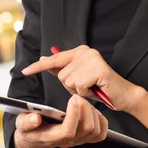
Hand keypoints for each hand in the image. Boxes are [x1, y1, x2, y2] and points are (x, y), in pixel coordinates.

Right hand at [14, 95, 108, 147]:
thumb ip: (25, 122)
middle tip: (77, 96)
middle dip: (85, 109)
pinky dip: (101, 120)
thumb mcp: (21, 123)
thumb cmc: (29, 128)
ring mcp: (77, 141)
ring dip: (92, 112)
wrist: (35, 138)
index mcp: (51, 137)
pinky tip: (92, 110)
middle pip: (86, 129)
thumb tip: (35, 119)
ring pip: (95, 130)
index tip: (72, 99)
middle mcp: (67, 142)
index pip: (68, 131)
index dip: (73, 115)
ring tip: (82, 101)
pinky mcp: (84, 138)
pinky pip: (100, 133)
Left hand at [22, 45, 142, 112]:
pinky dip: (85, 93)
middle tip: (86, 86)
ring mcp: (92, 59)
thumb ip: (61, 68)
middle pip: (60, 74)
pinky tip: (95, 89)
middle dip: (70, 86)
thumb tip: (43, 59)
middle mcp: (85, 52)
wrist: (123, 95)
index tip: (24, 71)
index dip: (38, 67)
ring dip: (78, 90)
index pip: (54, 59)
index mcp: (79, 51)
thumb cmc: (99, 87)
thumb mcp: (76, 78)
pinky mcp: (98, 69)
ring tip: (91, 88)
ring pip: (68, 81)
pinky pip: (78, 86)